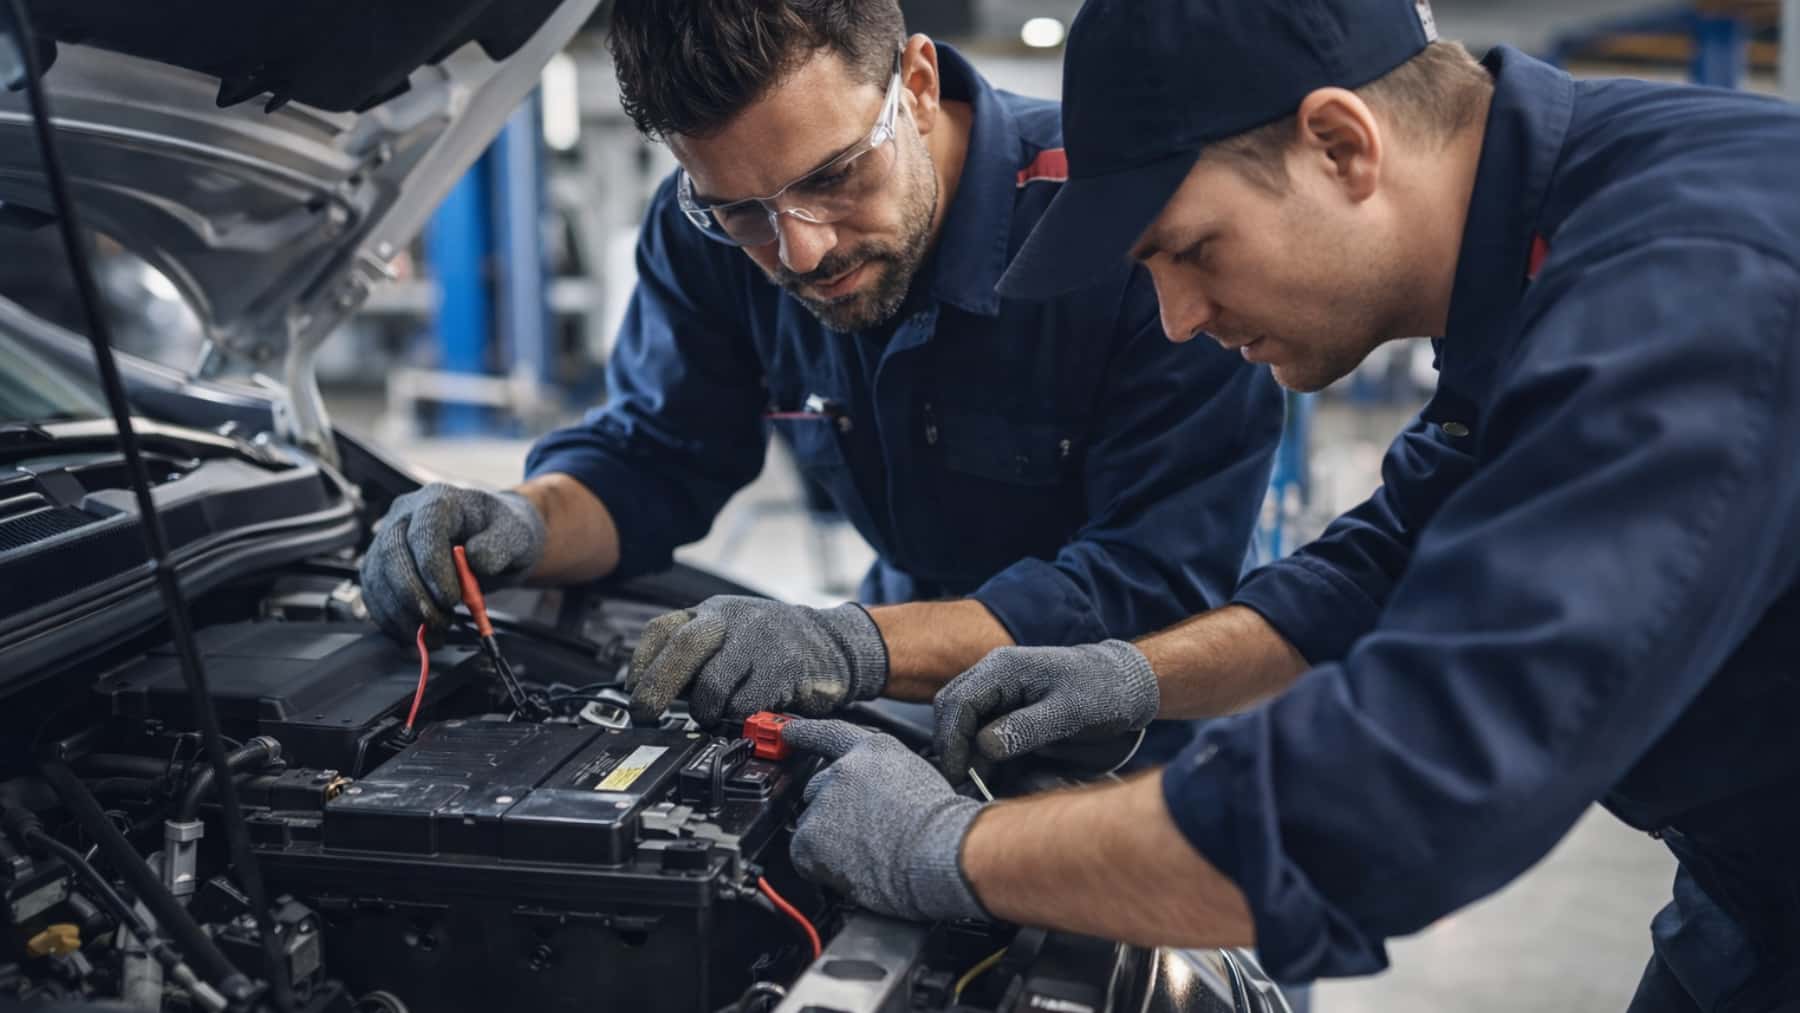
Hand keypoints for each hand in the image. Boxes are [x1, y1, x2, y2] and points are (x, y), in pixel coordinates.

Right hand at [359, 483, 546, 641]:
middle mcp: (406, 515)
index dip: (433, 567)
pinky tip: (416, 632)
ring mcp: (388, 538)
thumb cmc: (502, 533)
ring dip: (401, 612)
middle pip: (392, 553)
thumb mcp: (515, 536)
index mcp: (439, 500)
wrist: (493, 539)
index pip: (425, 530)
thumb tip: (475, 560)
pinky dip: (391, 619)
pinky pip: (373, 594)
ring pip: (377, 577)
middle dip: (414, 596)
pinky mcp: (381, 564)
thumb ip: (498, 545)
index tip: (452, 598)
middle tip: (440, 621)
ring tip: (433, 630)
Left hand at [626, 598, 887, 724]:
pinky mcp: (782, 667)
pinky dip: (738, 717)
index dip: (641, 664)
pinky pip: (745, 704)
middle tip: (645, 714)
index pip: (663, 630)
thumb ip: (696, 659)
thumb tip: (653, 694)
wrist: (834, 643)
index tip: (631, 692)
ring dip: (705, 711)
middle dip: (657, 687)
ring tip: (713, 715)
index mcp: (712, 612)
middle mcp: (732, 620)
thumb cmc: (773, 647)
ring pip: (712, 684)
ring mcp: (758, 640)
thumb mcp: (730, 638)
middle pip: (682, 647)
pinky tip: (746, 712)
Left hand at [783, 720, 986, 922]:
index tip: (788, 732)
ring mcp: (824, 801)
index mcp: (873, 751)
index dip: (806, 733)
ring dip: (829, 839)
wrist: (942, 854)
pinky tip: (851, 869)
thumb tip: (872, 793)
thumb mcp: (918, 778)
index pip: (830, 734)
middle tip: (860, 832)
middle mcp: (844, 769)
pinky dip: (820, 866)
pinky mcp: (810, 836)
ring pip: (812, 823)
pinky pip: (804, 854)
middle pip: (817, 786)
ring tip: (865, 854)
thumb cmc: (943, 827)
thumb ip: (884, 776)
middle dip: (831, 809)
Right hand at [933, 641, 1158, 781]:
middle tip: (962, 780)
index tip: (958, 774)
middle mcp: (994, 672)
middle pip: (951, 706)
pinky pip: (979, 723)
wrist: (1124, 684)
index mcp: (1004, 667)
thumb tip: (984, 747)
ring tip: (976, 781)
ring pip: (962, 716)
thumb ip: (1025, 729)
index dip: (952, 740)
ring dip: (963, 748)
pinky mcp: (1008, 702)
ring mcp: (1000, 686)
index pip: (958, 702)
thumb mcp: (1068, 713)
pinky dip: (977, 747)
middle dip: (951, 744)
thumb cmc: (1101, 693)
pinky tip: (988, 771)